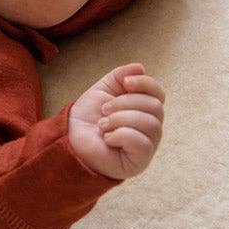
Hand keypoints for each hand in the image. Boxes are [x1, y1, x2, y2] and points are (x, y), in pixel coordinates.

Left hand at [66, 62, 164, 180]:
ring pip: (151, 124)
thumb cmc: (88, 117)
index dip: (146, 84)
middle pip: (155, 107)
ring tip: (103, 124)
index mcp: (144, 110)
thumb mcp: (103, 90)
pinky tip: (108, 138)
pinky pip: (143, 143)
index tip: (125, 82)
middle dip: (126, 103)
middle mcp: (151, 128)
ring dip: (121, 119)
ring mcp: (148, 145)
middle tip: (104, 109)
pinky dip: (122, 135)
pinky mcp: (140, 161)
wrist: (70, 139)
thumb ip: (120, 77)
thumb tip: (140, 67)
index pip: (159, 94)